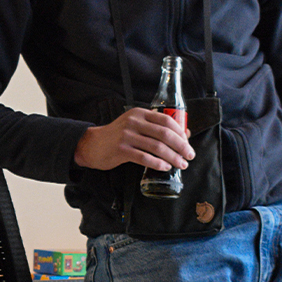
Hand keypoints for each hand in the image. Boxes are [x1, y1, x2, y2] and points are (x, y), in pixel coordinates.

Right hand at [73, 107, 192, 171]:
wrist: (92, 144)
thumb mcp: (135, 126)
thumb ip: (155, 128)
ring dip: (172, 157)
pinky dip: (157, 163)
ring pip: (156, 147)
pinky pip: (144, 157)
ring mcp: (127, 136)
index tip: (187, 143)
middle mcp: (134, 122)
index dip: (180, 133)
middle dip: (181, 146)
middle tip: (189, 156)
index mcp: (139, 114)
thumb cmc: (116, 137)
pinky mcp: (121, 150)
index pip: (166, 120)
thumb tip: (183, 133)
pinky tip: (165, 167)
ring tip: (181, 164)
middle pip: (164, 134)